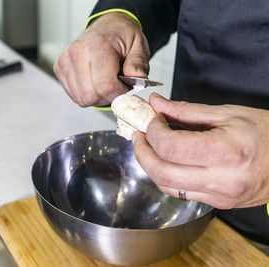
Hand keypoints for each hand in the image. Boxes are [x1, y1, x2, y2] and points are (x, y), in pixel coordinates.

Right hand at [53, 12, 149, 106]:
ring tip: (105, 82)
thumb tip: (138, 78)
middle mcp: (77, 52)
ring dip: (96, 97)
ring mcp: (65, 60)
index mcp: (97, 45)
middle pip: (91, 95)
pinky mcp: (59, 68)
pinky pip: (74, 95)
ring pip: (81, 98)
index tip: (126, 89)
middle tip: (116, 85)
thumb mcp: (139, 46)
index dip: (118, 94)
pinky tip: (94, 81)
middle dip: (107, 97)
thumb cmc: (121, 37)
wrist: (107, 27)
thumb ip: (138, 64)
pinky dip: (87, 93)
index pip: (105, 85)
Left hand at [133, 93, 268, 208]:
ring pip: (166, 186)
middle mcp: (221, 180)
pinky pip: (180, 193)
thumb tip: (156, 103)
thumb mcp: (228, 113)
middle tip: (140, 135)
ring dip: (150, 165)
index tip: (152, 119)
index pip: (169, 147)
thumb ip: (186, 111)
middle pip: (161, 171)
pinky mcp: (218, 204)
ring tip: (150, 145)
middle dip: (142, 151)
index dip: (152, 131)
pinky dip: (166, 176)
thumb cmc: (268, 133)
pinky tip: (168, 160)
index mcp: (226, 152)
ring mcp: (219, 196)